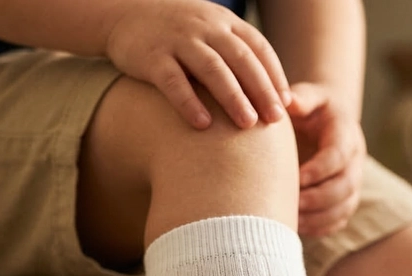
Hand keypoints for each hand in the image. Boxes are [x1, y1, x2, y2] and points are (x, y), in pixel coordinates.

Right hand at [105, 0, 290, 129]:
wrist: (125, 14)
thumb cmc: (179, 37)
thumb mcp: (210, 35)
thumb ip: (237, 58)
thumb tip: (273, 98)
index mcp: (223, 23)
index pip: (257, 47)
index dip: (274, 75)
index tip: (286, 105)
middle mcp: (204, 27)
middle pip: (240, 58)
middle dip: (260, 89)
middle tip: (275, 120)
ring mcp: (177, 40)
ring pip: (211, 68)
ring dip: (232, 97)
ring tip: (247, 124)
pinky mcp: (152, 57)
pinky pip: (173, 81)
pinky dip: (189, 102)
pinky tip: (202, 125)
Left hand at [287, 83, 365, 237]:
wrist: (326, 122)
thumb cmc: (311, 109)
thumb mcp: (308, 95)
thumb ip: (300, 97)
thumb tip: (286, 101)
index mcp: (346, 133)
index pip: (338, 156)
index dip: (319, 170)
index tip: (296, 178)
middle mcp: (355, 161)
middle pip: (345, 187)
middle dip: (319, 198)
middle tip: (293, 203)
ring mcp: (353, 183)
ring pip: (344, 208)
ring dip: (319, 217)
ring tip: (292, 220)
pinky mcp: (345, 200)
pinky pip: (338, 220)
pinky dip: (319, 228)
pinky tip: (297, 227)